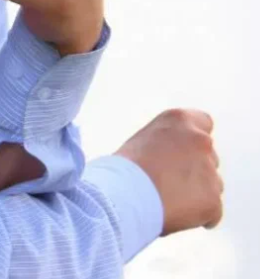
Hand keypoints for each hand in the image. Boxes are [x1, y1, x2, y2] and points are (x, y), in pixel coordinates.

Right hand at [115, 109, 223, 234]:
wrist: (124, 193)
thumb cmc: (126, 167)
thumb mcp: (146, 138)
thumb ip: (168, 142)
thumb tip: (175, 157)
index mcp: (180, 120)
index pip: (203, 122)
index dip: (193, 141)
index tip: (184, 152)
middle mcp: (200, 140)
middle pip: (208, 157)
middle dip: (196, 169)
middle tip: (172, 181)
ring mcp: (210, 170)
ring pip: (212, 184)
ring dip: (199, 192)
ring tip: (170, 200)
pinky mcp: (213, 200)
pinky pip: (213, 211)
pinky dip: (200, 215)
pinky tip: (176, 214)